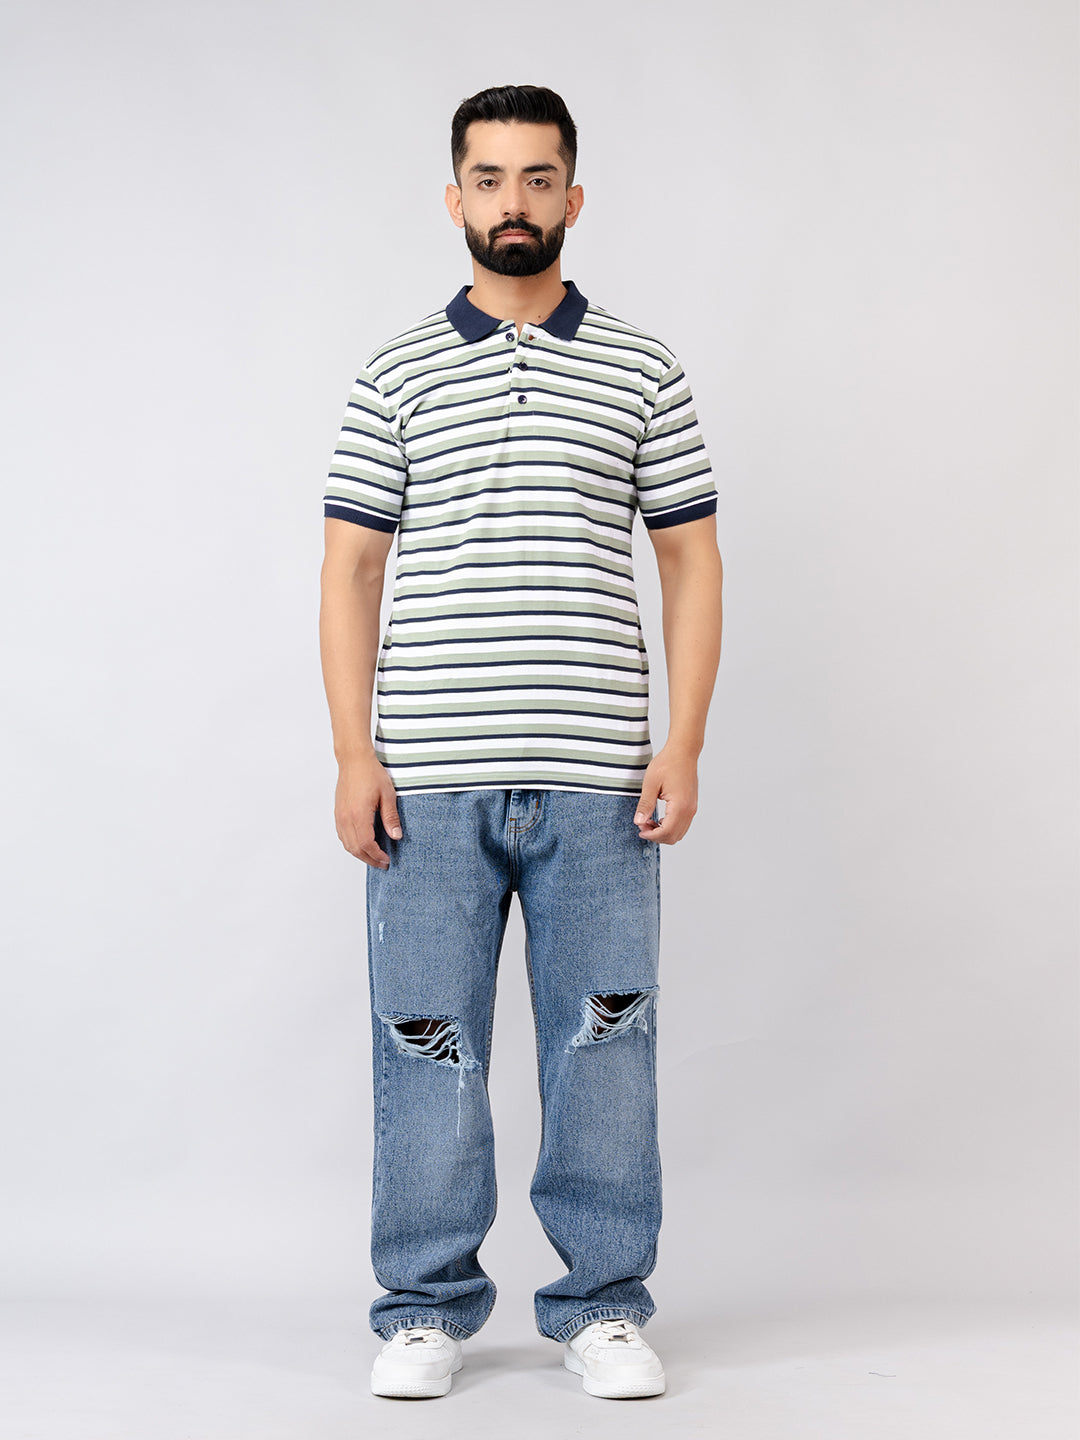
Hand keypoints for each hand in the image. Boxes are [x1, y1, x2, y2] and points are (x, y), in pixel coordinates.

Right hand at [334, 753, 400, 867]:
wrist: (354, 760)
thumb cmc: (371, 774)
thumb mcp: (388, 795)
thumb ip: (391, 817)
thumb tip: (396, 836)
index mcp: (358, 815)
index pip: (366, 844)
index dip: (377, 856)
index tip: (387, 860)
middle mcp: (346, 818)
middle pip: (355, 848)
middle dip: (369, 859)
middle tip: (382, 863)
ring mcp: (340, 816)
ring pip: (347, 844)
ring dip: (360, 854)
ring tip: (374, 857)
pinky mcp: (338, 813)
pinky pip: (342, 836)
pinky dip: (352, 844)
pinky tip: (363, 844)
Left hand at [633, 746, 698, 844]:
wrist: (683, 752)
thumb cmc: (667, 763)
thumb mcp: (650, 784)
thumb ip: (645, 805)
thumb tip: (639, 822)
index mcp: (680, 806)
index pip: (666, 832)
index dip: (651, 835)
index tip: (640, 829)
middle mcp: (689, 810)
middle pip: (674, 836)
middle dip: (656, 836)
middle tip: (642, 825)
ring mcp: (692, 808)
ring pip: (679, 833)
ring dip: (663, 833)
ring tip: (649, 821)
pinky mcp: (691, 805)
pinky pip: (682, 825)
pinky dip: (670, 827)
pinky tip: (659, 819)